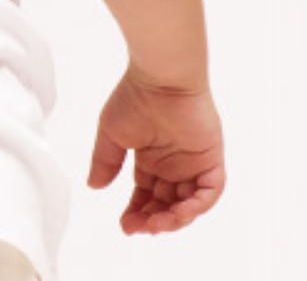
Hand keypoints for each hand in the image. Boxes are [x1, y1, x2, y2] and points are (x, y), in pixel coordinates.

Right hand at [88, 69, 224, 234]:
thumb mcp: (112, 135)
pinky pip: (210, 191)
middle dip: (152, 219)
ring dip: (174, 217)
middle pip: (167, 203)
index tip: (125, 224)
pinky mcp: (211, 159)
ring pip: (189, 202)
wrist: (159, 79)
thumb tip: (95, 186)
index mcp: (151, 159)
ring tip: (155, 224)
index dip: (136, 211)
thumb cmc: (134, 98)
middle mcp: (174, 165)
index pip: (146, 194)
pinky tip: (178, 214)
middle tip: (137, 227)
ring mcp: (194, 163)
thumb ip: (106, 161)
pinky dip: (197, 206)